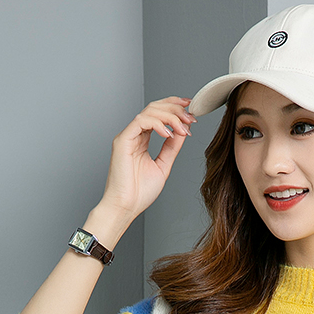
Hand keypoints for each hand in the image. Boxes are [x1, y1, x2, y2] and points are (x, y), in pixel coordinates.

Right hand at [97, 97, 196, 224]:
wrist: (126, 207)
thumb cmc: (140, 193)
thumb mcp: (163, 165)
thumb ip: (172, 148)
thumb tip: (184, 131)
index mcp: (142, 140)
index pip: (158, 114)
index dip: (174, 107)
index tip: (191, 109)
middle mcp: (134, 135)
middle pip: (154, 108)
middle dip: (175, 108)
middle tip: (190, 117)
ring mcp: (128, 136)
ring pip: (149, 111)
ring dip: (170, 116)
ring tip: (183, 127)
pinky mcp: (123, 140)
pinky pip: (141, 121)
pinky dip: (158, 124)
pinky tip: (169, 134)